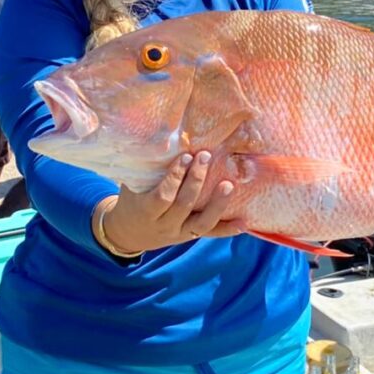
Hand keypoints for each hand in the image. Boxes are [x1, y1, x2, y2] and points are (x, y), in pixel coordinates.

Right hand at [98, 151, 243, 254]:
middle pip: (183, 205)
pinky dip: (227, 230)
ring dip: (217, 205)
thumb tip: (159, 136)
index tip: (185, 156)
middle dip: (196, 180)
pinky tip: (244, 222)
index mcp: (146, 211)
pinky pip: (210, 234)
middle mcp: (164, 225)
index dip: (175, 177)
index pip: (162, 196)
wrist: (128, 233)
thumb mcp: (131, 185)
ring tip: (229, 185)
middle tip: (206, 156)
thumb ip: (144, 168)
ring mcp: (178, 233)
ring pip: (201, 223)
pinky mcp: (189, 237)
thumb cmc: (131, 200)